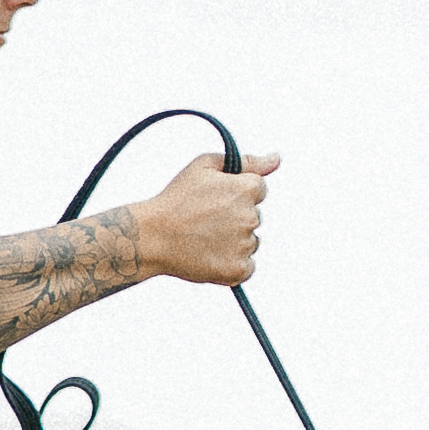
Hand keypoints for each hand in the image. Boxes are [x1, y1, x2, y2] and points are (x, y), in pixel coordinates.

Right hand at [131, 146, 275, 287]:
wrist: (152, 236)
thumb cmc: (176, 199)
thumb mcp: (205, 166)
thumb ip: (246, 161)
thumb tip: (277, 158)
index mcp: (246, 190)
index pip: (258, 190)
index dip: (235, 193)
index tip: (214, 199)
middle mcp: (250, 217)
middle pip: (254, 216)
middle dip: (235, 216)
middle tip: (204, 219)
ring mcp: (245, 246)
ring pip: (250, 241)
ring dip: (233, 240)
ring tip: (203, 237)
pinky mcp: (238, 270)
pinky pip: (247, 266)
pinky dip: (231, 263)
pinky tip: (210, 254)